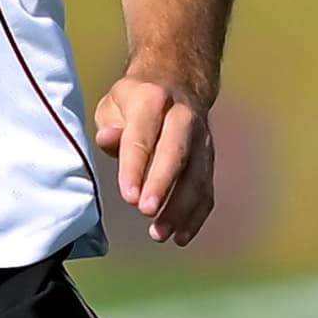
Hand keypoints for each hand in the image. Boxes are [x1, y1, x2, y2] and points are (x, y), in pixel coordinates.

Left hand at [92, 69, 214, 245]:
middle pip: (176, 153)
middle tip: (147, 211)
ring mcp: (200, 138)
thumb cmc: (136, 101)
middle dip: (162, 184)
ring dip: (180, 207)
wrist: (177, 81)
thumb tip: (108, 139)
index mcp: (152, 99)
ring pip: (196, 175)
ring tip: (159, 233)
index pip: (142, 136)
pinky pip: (206, 189)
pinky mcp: (208, 159)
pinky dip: (196, 215)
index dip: (135, 167)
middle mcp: (182, 116)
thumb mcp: (114, 103)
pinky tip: (181, 236)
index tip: (129, 195)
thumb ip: (111, 125)